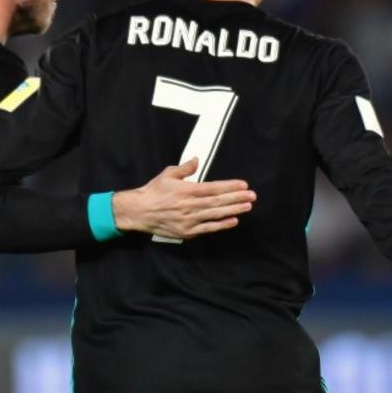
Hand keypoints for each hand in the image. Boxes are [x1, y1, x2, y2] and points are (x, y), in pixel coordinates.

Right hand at [112, 157, 254, 238]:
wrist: (139, 212)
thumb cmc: (153, 191)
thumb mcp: (167, 175)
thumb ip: (184, 169)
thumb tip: (196, 160)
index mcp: (186, 190)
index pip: (213, 188)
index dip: (229, 186)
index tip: (243, 184)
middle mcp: (189, 205)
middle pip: (218, 201)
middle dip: (236, 198)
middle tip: (252, 196)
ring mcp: (189, 220)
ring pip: (215, 214)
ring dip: (233, 210)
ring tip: (247, 206)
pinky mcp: (187, 232)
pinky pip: (207, 228)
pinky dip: (221, 225)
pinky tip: (233, 221)